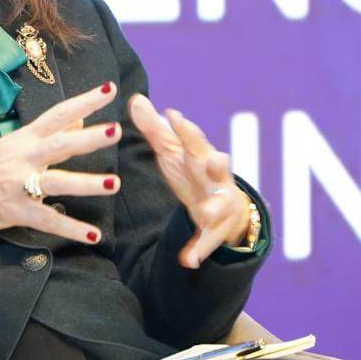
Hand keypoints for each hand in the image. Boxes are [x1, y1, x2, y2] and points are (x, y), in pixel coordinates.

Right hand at [0, 81, 122, 244]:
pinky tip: (94, 235)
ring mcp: (18, 185)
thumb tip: (80, 117)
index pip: (57, 114)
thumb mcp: (13, 145)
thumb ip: (48, 134)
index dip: (84, 102)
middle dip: (88, 137)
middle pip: (60, 143)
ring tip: (113, 183)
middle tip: (116, 130)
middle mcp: (22, 157)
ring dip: (86, 183)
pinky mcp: (15, 211)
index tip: (109, 90)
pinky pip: (48, 220)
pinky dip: (71, 229)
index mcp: (23, 138)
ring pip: (57, 181)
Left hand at [127, 93, 250, 268]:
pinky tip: (187, 261)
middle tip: (220, 159)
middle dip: (219, 163)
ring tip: (205, 215)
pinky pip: (207, 240)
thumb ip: (154, 129)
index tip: (174, 115)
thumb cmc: (194, 172)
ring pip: (221, 205)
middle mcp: (215, 178)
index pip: (195, 139)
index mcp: (201, 156)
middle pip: (219, 167)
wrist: (226, 209)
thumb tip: (135, 98)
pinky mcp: (215, 230)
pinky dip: (198, 250)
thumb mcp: (173, 152)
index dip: (186, 128)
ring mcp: (220, 203)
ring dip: (214, 209)